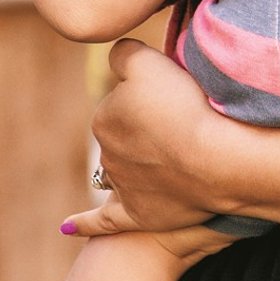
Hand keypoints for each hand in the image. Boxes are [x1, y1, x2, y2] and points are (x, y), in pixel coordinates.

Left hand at [60, 39, 224, 236]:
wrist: (213, 160)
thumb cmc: (183, 106)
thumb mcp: (148, 61)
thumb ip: (123, 53)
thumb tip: (117, 55)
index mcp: (104, 118)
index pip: (124, 99)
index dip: (153, 94)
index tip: (176, 94)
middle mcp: (107, 155)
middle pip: (127, 135)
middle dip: (146, 128)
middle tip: (182, 120)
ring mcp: (122, 188)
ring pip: (124, 170)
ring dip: (137, 163)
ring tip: (169, 156)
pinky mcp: (137, 215)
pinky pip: (103, 221)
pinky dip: (83, 222)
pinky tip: (66, 227)